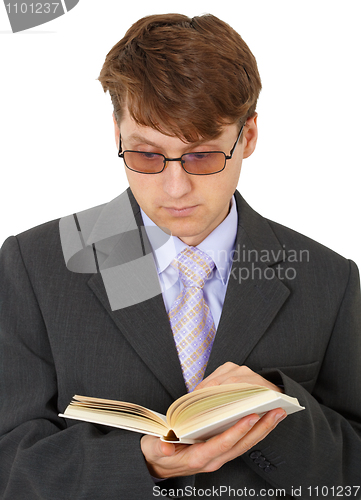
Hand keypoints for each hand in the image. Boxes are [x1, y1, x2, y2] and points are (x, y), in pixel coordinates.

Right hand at [141, 362, 285, 478]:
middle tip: (276, 411)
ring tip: (276, 412)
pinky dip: (254, 431)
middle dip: (260, 428)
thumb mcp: (151, 449)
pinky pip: (241, 442)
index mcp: (197, 458)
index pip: (221, 445)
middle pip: (241, 445)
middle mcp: (212, 459)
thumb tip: (163, 447)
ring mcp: (218, 456)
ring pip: (245, 444)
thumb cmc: (155, 454)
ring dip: (262, 429)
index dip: (237, 431)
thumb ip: (157, 448)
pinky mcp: (220, 451)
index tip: (251, 417)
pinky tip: (264, 418)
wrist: (156, 465)